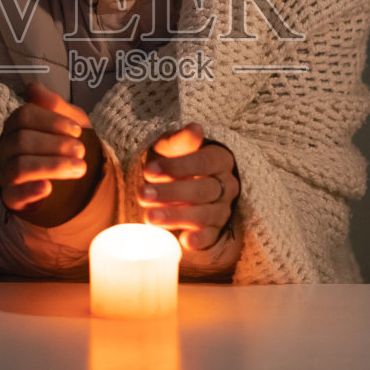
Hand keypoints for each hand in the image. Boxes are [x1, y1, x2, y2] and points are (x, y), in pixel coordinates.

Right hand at [0, 82, 98, 226]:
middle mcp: (6, 148)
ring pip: (18, 167)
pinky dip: (30, 190)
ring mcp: (5, 174)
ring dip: (51, 166)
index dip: (51, 122)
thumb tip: (33, 87)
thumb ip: (53, 105)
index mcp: (16, 126)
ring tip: (79, 168)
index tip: (77, 131)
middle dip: (55, 145)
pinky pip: (13, 194)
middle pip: (21, 140)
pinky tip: (48, 188)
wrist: (71, 182)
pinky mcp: (10, 199)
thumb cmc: (66, 146)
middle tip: (81, 151)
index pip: (24, 116)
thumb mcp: (68, 122)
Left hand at [139, 123, 239, 250]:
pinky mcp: (216, 231)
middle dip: (171, 193)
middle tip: (143, 195)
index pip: (203, 162)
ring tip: (149, 217)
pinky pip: (211, 237)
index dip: (177, 167)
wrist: (181, 183)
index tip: (149, 170)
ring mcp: (222, 210)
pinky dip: (199, 240)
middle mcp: (226, 185)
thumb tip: (195, 129)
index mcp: (219, 160)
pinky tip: (183, 240)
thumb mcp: (174, 147)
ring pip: (204, 214)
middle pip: (203, 190)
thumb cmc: (176, 161)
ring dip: (176, 216)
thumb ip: (181, 140)